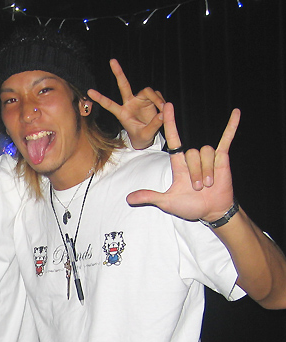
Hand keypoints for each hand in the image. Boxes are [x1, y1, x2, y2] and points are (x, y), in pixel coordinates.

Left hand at [88, 59, 164, 149]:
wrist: (146, 138)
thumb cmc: (141, 137)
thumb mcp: (146, 135)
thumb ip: (154, 125)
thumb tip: (162, 114)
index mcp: (122, 113)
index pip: (109, 105)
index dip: (100, 98)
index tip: (89, 91)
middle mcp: (129, 103)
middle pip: (123, 85)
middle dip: (118, 73)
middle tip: (112, 60)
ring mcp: (139, 100)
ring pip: (147, 91)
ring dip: (156, 98)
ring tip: (162, 110)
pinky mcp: (149, 99)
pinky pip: (157, 95)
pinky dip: (161, 101)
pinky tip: (163, 109)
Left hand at [126, 102, 238, 222]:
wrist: (211, 211)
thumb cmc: (189, 205)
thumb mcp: (166, 201)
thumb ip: (149, 196)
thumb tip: (128, 198)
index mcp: (178, 164)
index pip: (173, 138)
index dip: (170, 122)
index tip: (167, 106)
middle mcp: (192, 158)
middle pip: (192, 152)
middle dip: (195, 173)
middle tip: (198, 188)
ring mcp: (208, 158)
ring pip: (205, 152)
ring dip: (206, 171)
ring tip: (208, 184)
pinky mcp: (222, 159)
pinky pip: (226, 140)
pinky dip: (231, 127)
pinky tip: (236, 112)